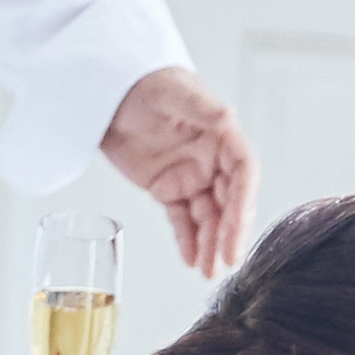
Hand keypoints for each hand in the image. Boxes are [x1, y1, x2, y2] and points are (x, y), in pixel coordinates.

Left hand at [101, 67, 252, 295]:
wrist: (111, 92)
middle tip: (226, 260)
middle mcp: (212, 159)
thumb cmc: (146, 83)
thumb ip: (201, 109)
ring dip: (210, 244)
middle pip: (229, 201)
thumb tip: (227, 117)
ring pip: (207, 216)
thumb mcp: (173, 93)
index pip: (243, 173)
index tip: (238, 230)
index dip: (244, 203)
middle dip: (229, 232)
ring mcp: (191, 176)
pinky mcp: (167, 189)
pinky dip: (187, 241)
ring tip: (209, 271)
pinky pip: (182, 220)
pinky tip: (192, 261)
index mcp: (222, 136)